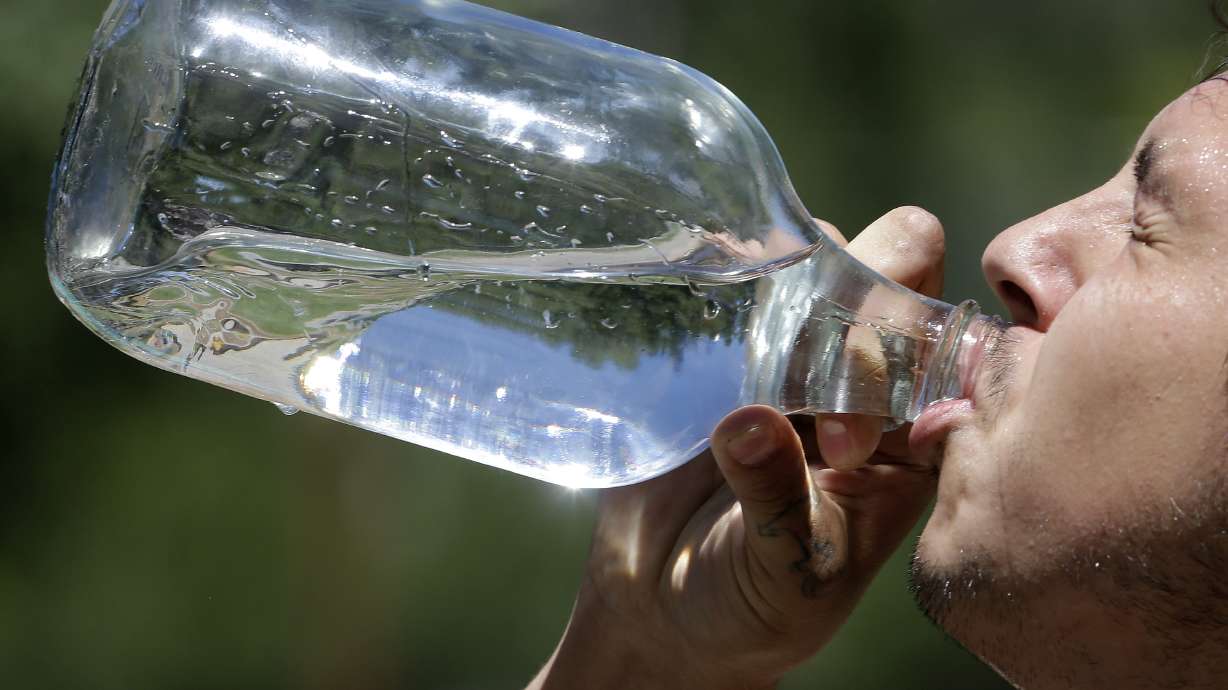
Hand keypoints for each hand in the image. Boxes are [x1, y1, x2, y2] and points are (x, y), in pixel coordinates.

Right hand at [528, 207, 947, 689]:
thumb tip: (749, 422)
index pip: (951, 343)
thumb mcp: (784, 570)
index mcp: (914, 427)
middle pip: (895, 270)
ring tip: (743, 387)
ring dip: (788, 296)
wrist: (664, 598)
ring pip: (818, 257)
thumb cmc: (752, 599)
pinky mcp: (724, 334)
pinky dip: (724, 281)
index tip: (845, 441)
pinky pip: (739, 275)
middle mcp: (863, 370)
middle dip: (858, 311)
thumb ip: (778, 500)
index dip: (914, 364)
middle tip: (801, 404)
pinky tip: (702, 335)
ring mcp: (791, 342)